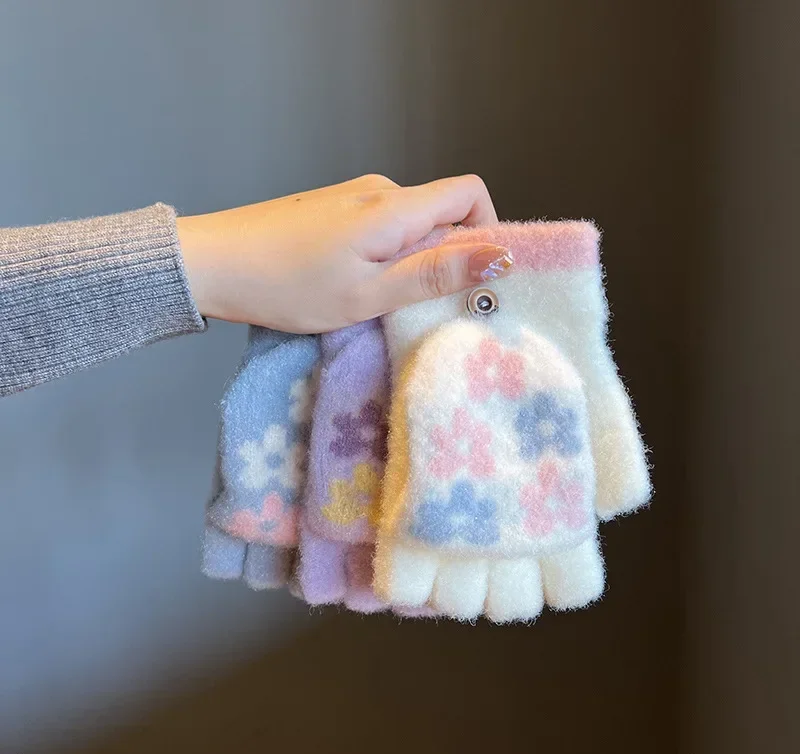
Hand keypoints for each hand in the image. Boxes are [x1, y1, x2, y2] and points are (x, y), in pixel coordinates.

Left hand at [177, 174, 512, 332]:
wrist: (213, 263)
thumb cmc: (288, 286)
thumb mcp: (368, 294)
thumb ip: (434, 275)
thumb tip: (499, 256)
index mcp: (394, 207)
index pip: (469, 194)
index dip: (486, 231)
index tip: (470, 278)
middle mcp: (378, 190)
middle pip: (440, 212)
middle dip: (444, 257)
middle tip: (414, 304)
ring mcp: (352, 196)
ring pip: (409, 224)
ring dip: (410, 260)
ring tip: (375, 299)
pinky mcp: (332, 208)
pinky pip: (381, 226)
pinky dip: (383, 255)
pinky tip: (351, 284)